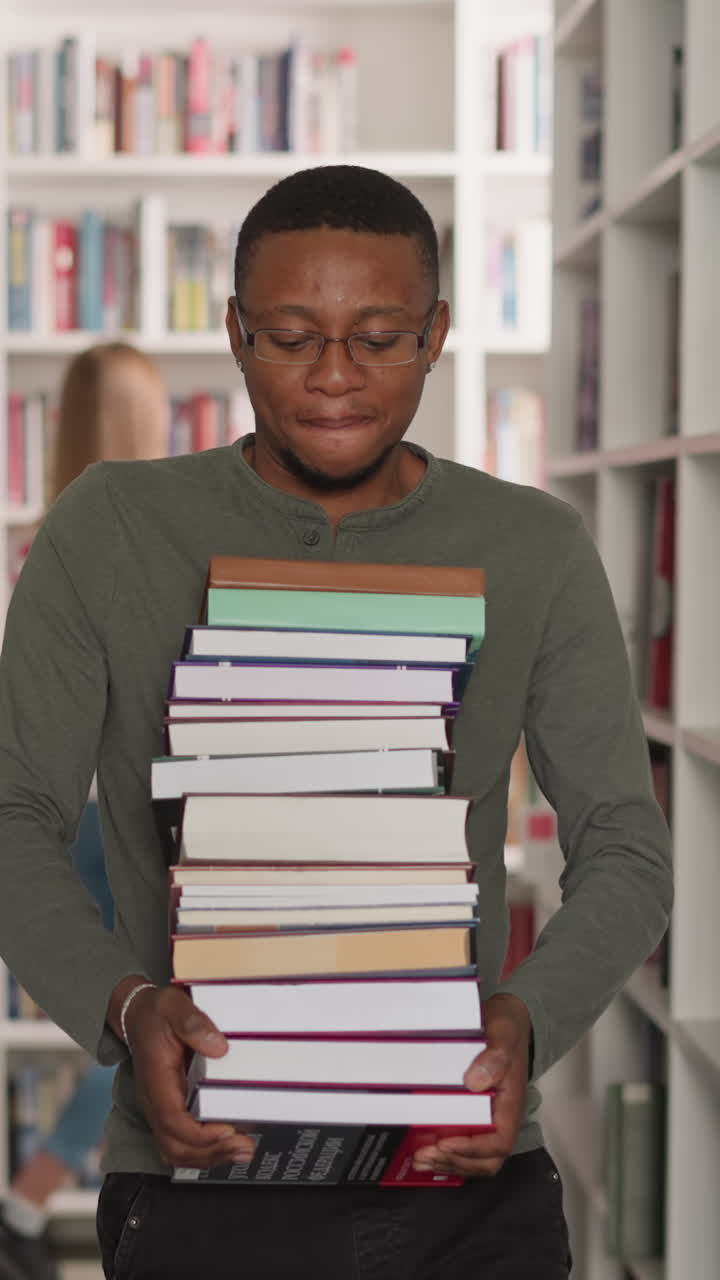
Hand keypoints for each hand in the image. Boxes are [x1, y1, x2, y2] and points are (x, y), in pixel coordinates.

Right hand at [121, 983, 255, 1169]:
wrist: (138, 1014)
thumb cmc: (157, 1012)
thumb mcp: (174, 1005)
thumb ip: (194, 1023)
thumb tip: (219, 1048)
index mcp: (156, 1079)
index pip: (172, 1120)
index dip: (200, 1134)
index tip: (228, 1130)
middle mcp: (153, 1101)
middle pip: (174, 1145)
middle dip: (211, 1153)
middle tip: (245, 1147)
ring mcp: (159, 1108)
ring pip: (175, 1151)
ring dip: (208, 1157)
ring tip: (242, 1151)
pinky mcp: (168, 1109)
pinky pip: (179, 1143)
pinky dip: (202, 1152)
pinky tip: (226, 1147)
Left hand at [413, 992, 530, 1177]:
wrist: (510, 1018)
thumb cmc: (508, 1027)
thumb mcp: (503, 1032)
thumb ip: (495, 1056)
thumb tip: (475, 1082)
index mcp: (511, 1102)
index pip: (499, 1141)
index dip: (472, 1149)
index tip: (445, 1143)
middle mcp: (502, 1116)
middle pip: (486, 1158)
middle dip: (456, 1162)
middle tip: (425, 1155)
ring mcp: (489, 1116)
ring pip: (475, 1157)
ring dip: (449, 1162)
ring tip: (420, 1158)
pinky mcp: (476, 1113)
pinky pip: (465, 1142)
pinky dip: (447, 1153)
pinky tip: (426, 1150)